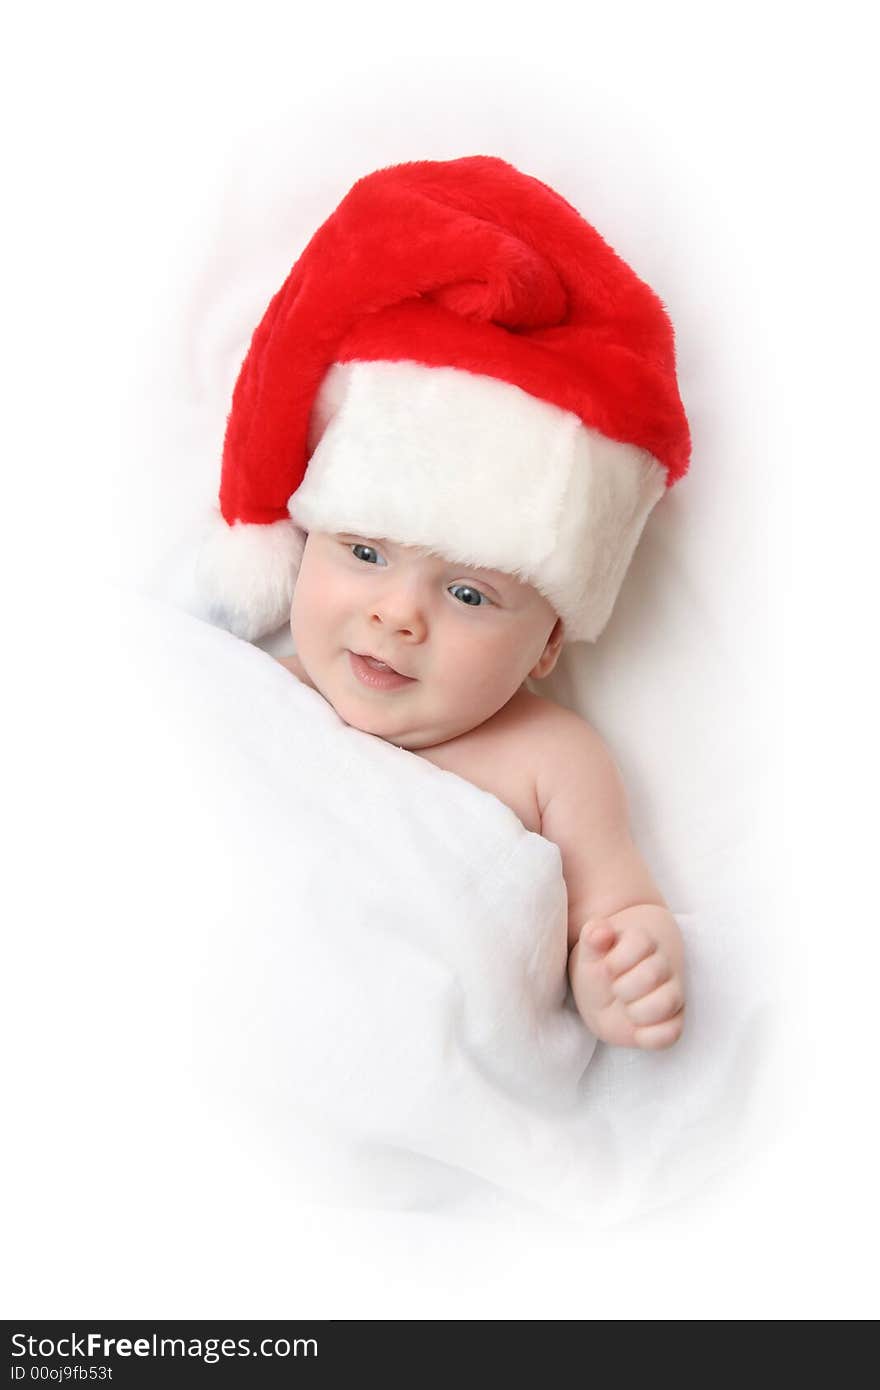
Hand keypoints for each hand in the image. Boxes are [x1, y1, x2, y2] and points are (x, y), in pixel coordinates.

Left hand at [569, 906, 684, 1049]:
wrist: (608, 990)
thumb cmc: (600, 967)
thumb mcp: (590, 952)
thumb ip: (592, 938)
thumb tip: (599, 932)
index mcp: (643, 942)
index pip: (640, 942)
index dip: (617, 959)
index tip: (607, 966)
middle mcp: (663, 966)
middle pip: (651, 974)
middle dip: (623, 986)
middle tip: (615, 989)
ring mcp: (671, 993)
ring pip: (667, 1002)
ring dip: (637, 1011)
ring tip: (625, 1008)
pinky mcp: (673, 1020)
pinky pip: (672, 1032)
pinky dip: (650, 1035)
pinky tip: (634, 1030)